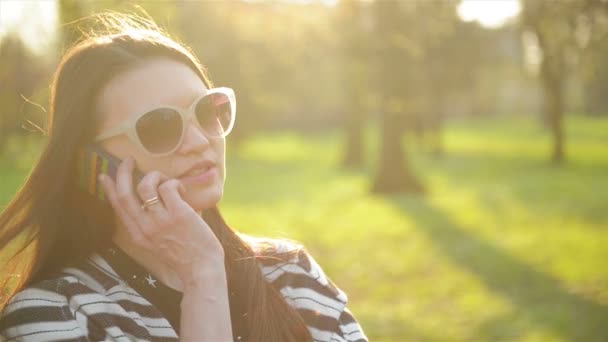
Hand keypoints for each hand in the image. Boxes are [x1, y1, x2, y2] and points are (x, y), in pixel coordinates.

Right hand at [99, 157, 224, 284]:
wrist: (201, 270)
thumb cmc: (185, 256)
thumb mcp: (158, 244)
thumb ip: (152, 224)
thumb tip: (156, 199)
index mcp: (138, 235)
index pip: (118, 207)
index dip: (109, 189)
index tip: (105, 176)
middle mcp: (145, 227)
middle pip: (125, 194)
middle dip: (123, 172)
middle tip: (128, 160)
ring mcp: (161, 221)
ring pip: (146, 186)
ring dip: (154, 176)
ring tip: (165, 180)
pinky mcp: (178, 214)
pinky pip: (169, 187)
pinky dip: (174, 183)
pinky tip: (182, 190)